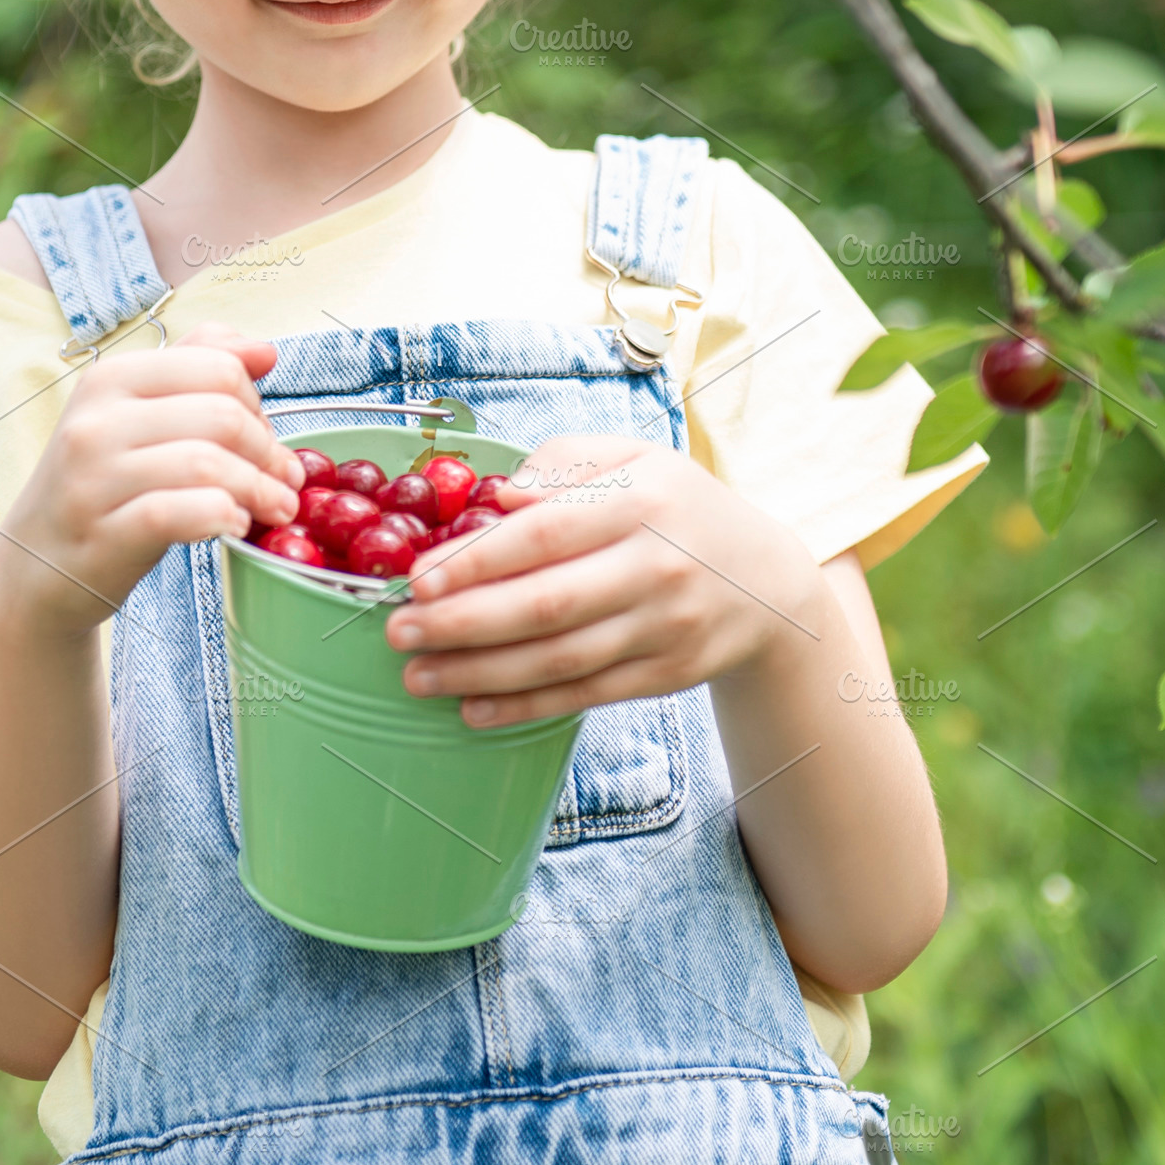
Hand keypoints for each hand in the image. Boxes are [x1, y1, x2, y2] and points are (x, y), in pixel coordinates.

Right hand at [0, 326, 302, 637]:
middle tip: (285, 479)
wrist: (37, 565)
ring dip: (260, 488)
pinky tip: (236, 525)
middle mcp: (96, 422)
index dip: (256, 402)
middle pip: (221, 414)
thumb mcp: (136, 415)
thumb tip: (263, 350)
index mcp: (110, 380)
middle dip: (268, 449)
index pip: (216, 366)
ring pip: (208, 463)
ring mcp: (95, 478)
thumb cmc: (101, 484)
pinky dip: (223, 516)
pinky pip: (182, 512)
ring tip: (277, 507)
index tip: (266, 436)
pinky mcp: (104, 534)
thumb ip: (198, 370)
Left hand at [385, 433, 823, 726]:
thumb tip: (502, 498)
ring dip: (480, 672)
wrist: (767, 581)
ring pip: (560, 660)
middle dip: (462, 623)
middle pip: (546, 605)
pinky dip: (524, 706)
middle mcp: (656, 567)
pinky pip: (584, 696)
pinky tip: (472, 708)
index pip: (547, 535)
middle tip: (397, 631)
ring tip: (417, 674)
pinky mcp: (666, 676)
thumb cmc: (677, 507)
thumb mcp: (634, 457)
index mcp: (642, 501)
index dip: (477, 561)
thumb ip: (564, 461)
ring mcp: (664, 628)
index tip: (417, 579)